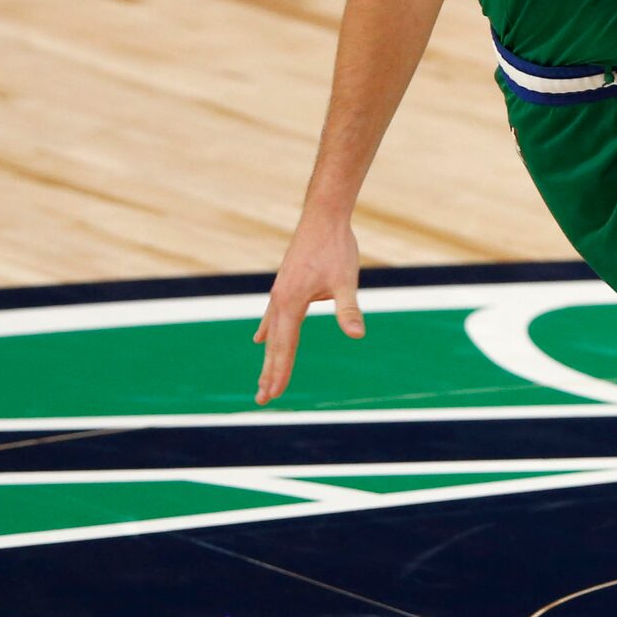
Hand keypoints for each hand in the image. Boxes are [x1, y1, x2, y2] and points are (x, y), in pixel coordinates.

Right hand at [254, 216, 363, 403]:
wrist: (323, 217)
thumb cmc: (336, 247)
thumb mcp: (346, 280)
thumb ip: (349, 309)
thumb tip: (357, 335)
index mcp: (291, 302)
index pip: (285, 346)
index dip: (279, 372)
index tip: (273, 394)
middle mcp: (279, 299)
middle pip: (274, 345)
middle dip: (269, 373)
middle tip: (262, 400)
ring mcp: (279, 292)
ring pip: (272, 333)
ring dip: (268, 357)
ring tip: (263, 379)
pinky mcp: (285, 285)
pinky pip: (272, 316)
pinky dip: (267, 331)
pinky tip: (260, 339)